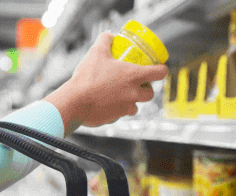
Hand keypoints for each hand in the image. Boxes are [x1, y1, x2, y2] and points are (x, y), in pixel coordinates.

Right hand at [45, 33, 167, 133]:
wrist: (75, 102)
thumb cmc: (87, 77)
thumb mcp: (96, 52)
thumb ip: (105, 41)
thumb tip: (110, 36)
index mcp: (133, 76)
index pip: (159, 73)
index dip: (161, 69)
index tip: (159, 68)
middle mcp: (133, 94)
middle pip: (150, 94)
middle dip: (146, 89)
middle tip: (138, 84)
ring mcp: (125, 108)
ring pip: (135, 106)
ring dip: (131, 101)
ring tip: (120, 94)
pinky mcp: (115, 118)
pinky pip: (120, 114)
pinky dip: (116, 109)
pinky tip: (106, 103)